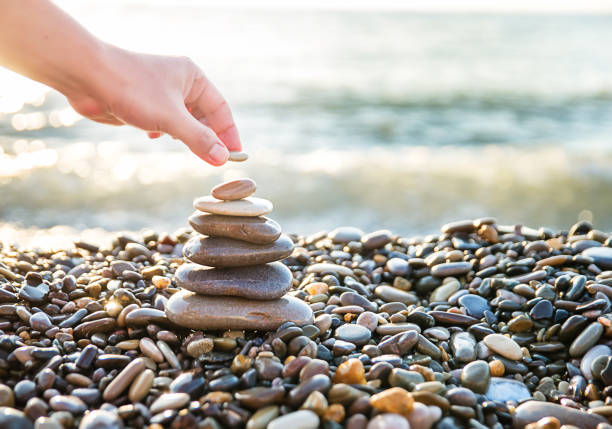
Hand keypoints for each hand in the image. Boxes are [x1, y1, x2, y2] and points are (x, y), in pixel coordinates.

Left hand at [67, 47, 240, 165]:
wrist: (87, 77)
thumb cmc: (132, 88)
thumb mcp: (172, 119)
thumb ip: (199, 139)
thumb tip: (223, 158)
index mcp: (193, 77)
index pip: (221, 109)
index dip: (229, 133)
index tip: (235, 155)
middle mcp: (180, 83)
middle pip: (204, 116)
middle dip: (208, 138)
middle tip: (215, 161)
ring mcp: (161, 93)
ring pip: (183, 121)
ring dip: (186, 137)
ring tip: (188, 150)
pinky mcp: (144, 103)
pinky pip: (164, 122)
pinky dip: (164, 132)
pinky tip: (154, 136)